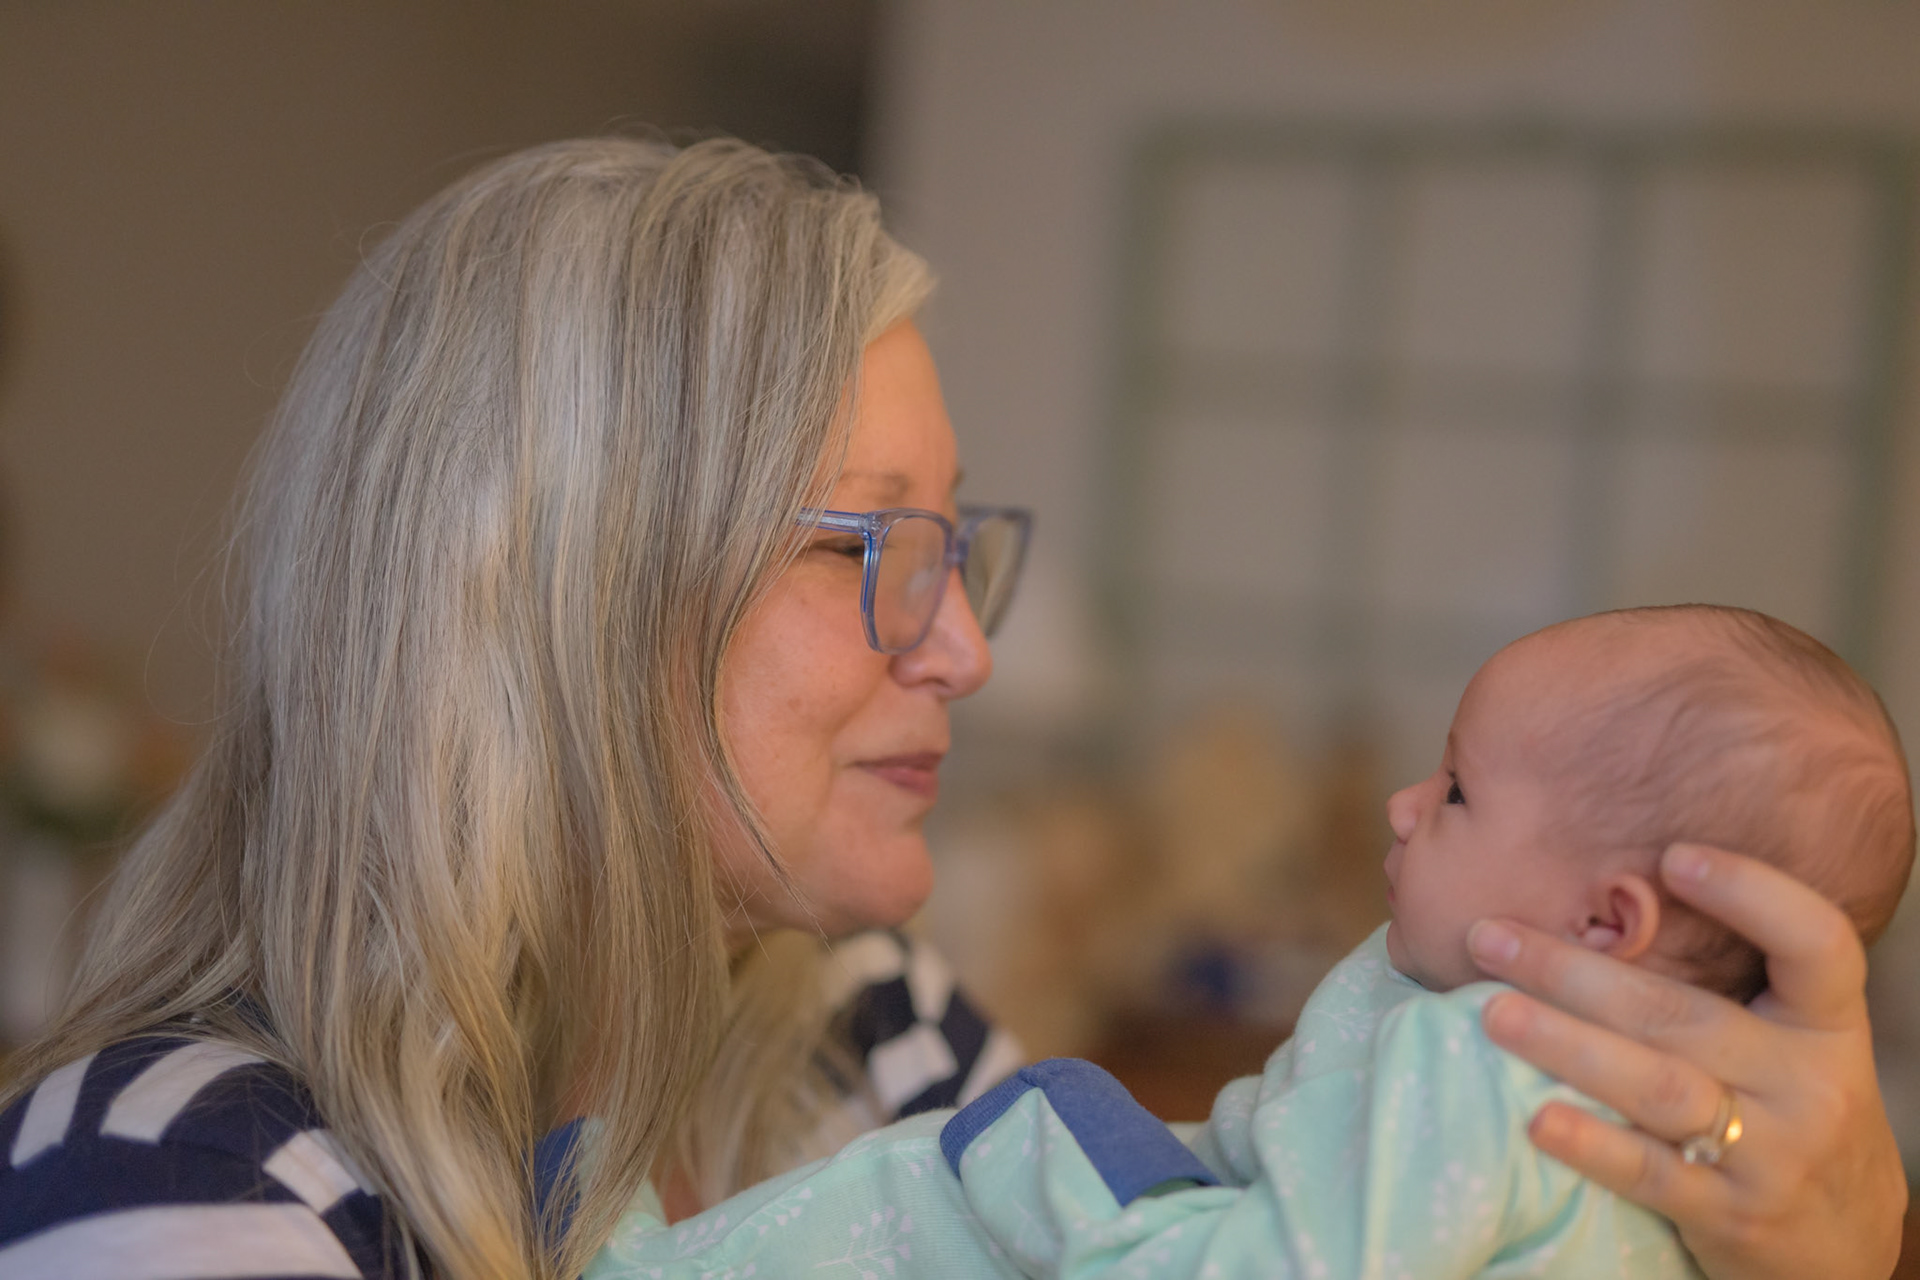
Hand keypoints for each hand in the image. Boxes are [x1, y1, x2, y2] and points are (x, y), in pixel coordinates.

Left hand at [1467, 843, 1907, 1279]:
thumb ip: (1723, 987)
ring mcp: (1772, 1153)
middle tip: (1489, 938)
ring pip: (1660, 1086)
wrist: (1848, 1243)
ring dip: (1567, 1045)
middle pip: (1684, 1014)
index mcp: (1825, 1026)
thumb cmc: (1790, 1112)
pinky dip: (1592, 1144)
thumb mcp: (1789, 1045)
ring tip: (1495, 1012)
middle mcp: (1807, 1084)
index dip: (1754, 895)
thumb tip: (1597, 904)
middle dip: (1576, 972)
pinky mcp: (1733, 1216)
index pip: (1816, 946)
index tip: (1673, 856)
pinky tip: (1536, 1119)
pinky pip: (1653, 1174)